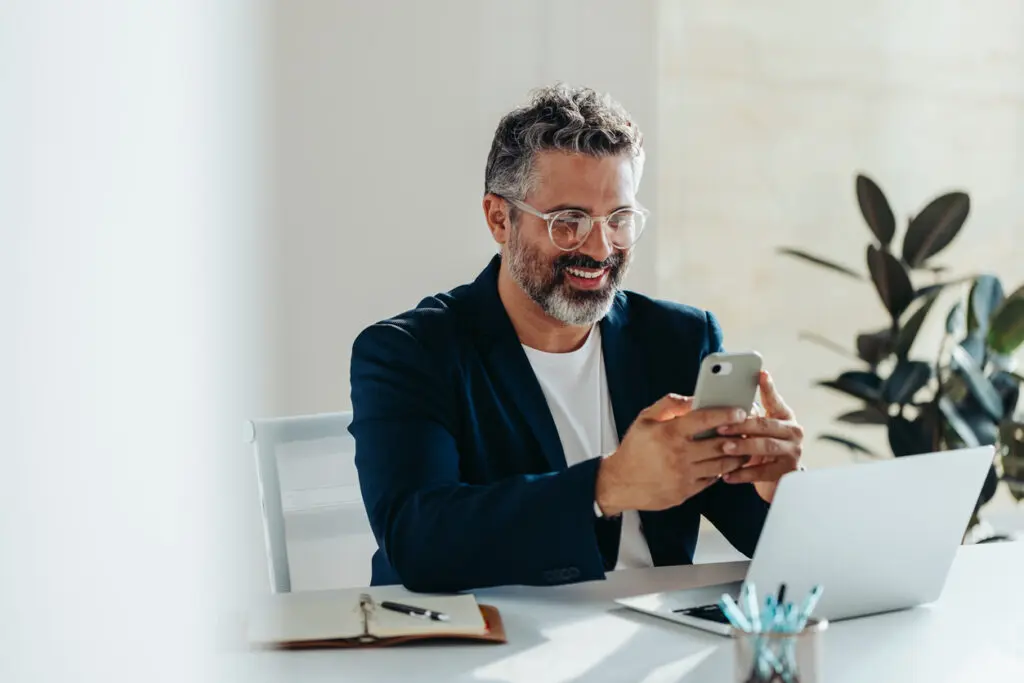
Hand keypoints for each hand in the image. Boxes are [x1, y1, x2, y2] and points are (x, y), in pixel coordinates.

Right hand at [595, 394, 750, 515]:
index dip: (725, 413)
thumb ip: (668, 405)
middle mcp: (678, 455)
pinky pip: (711, 480)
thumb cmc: (633, 450)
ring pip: (720, 464)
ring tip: (743, 448)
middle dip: (738, 436)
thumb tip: (691, 398)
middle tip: (748, 430)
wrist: (620, 483)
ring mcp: (683, 475)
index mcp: (669, 433)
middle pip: (719, 444)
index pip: (704, 420)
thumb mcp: (644, 420)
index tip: (739, 411)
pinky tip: (725, 464)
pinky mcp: (686, 491)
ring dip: (736, 456)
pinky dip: (721, 471)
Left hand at [715, 370, 803, 500]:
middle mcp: (792, 431)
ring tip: (724, 447)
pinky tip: (727, 475)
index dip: (768, 387)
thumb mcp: (756, 430)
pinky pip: (763, 472)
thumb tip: (719, 406)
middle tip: (720, 427)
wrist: (778, 478)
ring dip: (743, 446)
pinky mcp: (787, 472)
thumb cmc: (760, 446)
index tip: (760, 373)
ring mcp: (792, 452)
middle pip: (766, 425)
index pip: (775, 399)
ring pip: (766, 447)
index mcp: (784, 416)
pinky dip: (743, 474)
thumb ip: (746, 417)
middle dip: (741, 426)